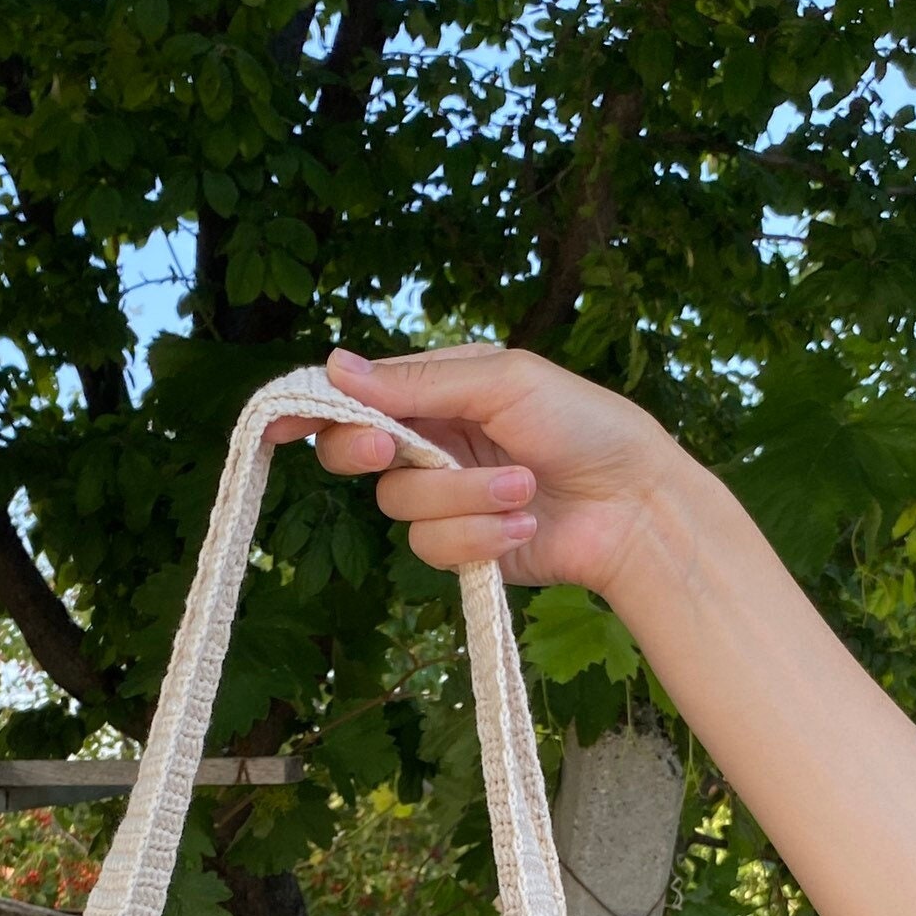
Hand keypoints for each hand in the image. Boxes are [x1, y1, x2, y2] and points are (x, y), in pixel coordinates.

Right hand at [280, 343, 683, 595]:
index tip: (279, 422)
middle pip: (355, 452)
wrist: (636, 503)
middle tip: (396, 447)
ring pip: (399, 505)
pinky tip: (523, 523)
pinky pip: (433, 547)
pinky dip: (479, 536)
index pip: (357, 396)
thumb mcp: (503, 381)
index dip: (311, 408)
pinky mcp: (463, 548)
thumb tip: (335, 367)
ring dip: (464, 497)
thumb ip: (417, 380)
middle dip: (368, 450)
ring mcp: (445, 497)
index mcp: (438, 390)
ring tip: (523, 486)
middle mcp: (432, 442)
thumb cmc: (583, 425)